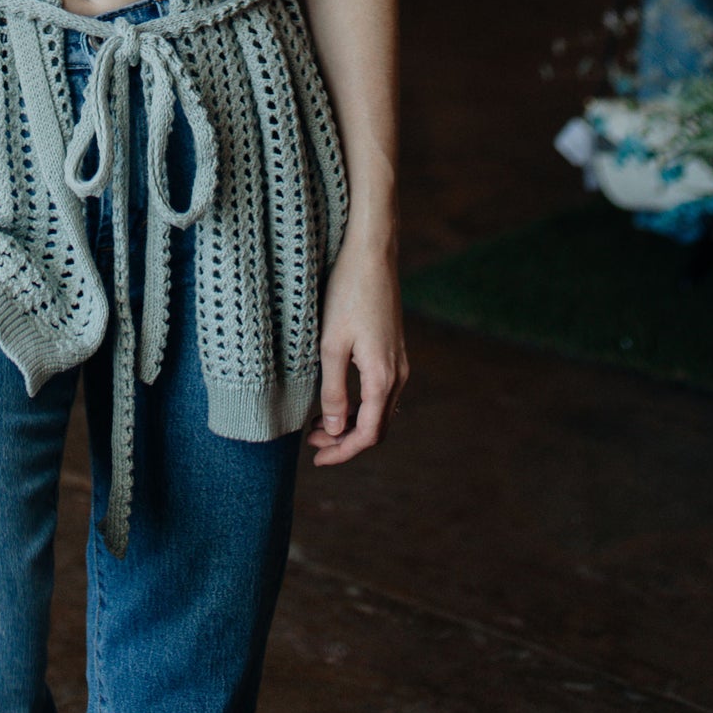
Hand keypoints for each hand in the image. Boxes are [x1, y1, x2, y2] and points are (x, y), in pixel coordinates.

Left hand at [308, 230, 407, 464]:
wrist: (373, 253)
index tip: (316, 459)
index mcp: (382, 377)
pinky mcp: (394, 349)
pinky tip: (338, 398)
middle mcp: (398, 374)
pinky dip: (360, 405)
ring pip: (380, 410)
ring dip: (352, 423)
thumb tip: (335, 430)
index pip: (367, 434)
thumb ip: (333, 391)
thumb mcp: (331, 344)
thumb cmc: (348, 293)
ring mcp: (399, 362)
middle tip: (312, 444)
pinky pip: (381, 392)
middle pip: (376, 427)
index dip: (343, 452)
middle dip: (345, 441)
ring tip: (318, 424)